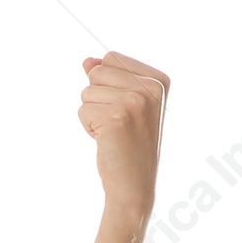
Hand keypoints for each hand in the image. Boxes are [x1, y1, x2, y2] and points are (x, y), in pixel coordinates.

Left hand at [78, 49, 167, 220]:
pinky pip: (82, 110)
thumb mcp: (127, 104)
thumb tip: (87, 61)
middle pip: (97, 71)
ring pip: (86, 92)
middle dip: (97, 98)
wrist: (134, 185)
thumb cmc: (130, 145)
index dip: (108, 85)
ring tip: (113, 133)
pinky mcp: (115, 118)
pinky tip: (107, 141)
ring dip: (92, 115)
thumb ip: (109, 78)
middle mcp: (151, 87)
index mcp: (159, 80)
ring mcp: (134, 102)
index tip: (127, 109)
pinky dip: (88, 128)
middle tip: (118, 122)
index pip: (111, 58)